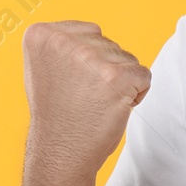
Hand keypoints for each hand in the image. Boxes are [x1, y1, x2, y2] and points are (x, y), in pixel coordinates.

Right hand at [22, 21, 151, 176]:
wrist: (60, 152)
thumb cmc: (57, 114)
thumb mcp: (45, 68)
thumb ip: (64, 46)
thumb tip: (92, 33)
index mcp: (41, 34)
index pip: (90, 32)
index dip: (88, 61)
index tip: (69, 82)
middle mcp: (63, 41)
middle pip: (109, 44)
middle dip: (105, 70)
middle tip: (82, 96)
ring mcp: (90, 58)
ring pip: (127, 58)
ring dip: (120, 82)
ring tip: (94, 103)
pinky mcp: (117, 76)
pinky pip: (144, 75)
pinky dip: (137, 93)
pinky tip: (112, 108)